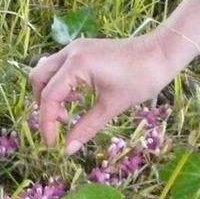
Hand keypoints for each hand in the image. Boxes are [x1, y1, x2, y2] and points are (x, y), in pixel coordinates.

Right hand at [28, 0, 199, 154]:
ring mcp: (76, 48)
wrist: (161, 54)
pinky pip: (61, 68)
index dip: (47, 123)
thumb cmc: (140, 78)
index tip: (52, 145)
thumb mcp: (111, 107)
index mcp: (76, 64)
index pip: (49, 97)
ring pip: (47, 72)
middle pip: (38, 79)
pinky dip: (61, 85)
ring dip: (51, 94)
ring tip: (68, 113)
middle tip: (59, 125)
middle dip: (43, 105)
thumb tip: (68, 149)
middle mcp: (70, 52)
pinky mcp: (83, 50)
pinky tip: (77, 98)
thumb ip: (86, 127)